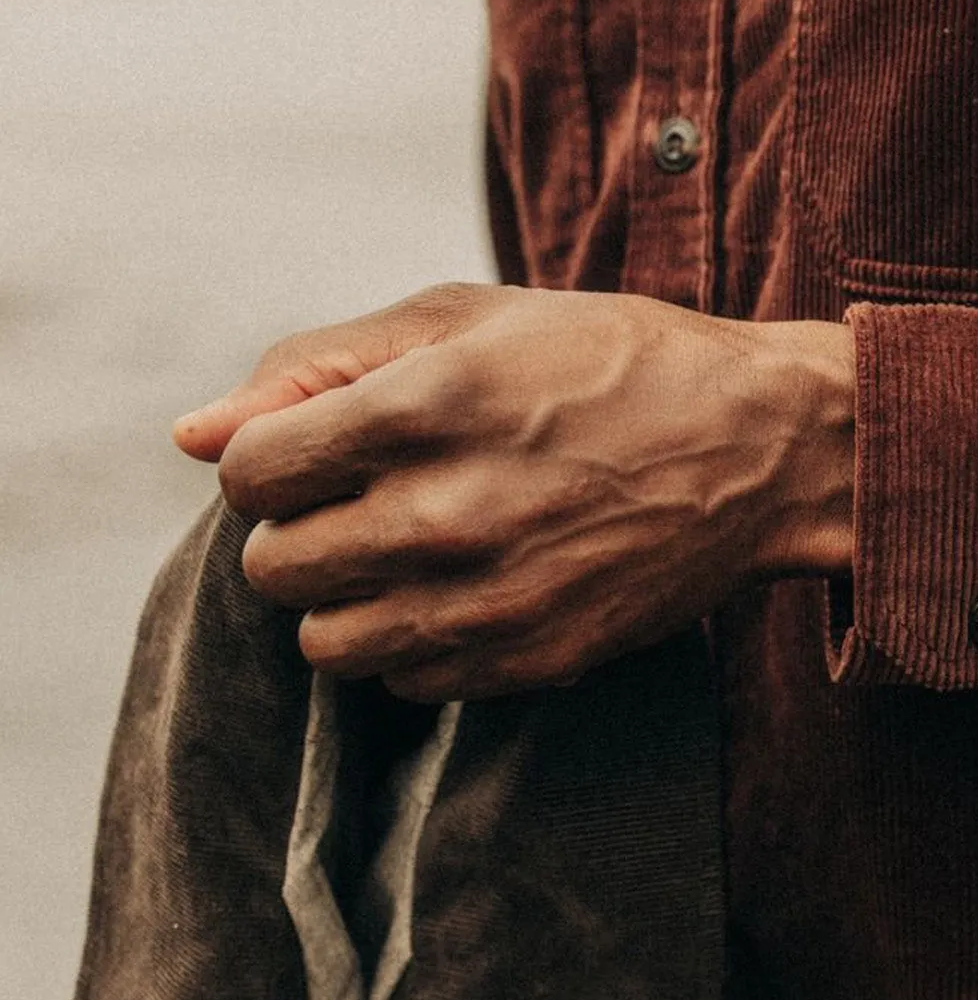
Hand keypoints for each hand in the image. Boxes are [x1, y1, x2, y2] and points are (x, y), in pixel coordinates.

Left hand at [177, 283, 853, 699]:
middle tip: (371, 501)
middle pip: (273, 567)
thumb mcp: (471, 316)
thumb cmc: (611, 361)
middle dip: (303, 531)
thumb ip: (320, 363)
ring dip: (348, 599)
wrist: (763, 446)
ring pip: (324, 643)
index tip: (325, 450)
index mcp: (424, 405)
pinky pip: (406, 683)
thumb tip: (192, 436)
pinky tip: (468, 591)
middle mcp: (449, 511)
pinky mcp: (535, 657)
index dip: (273, 460)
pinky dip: (415, 645)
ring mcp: (494, 598)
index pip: (249, 475)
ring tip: (412, 553)